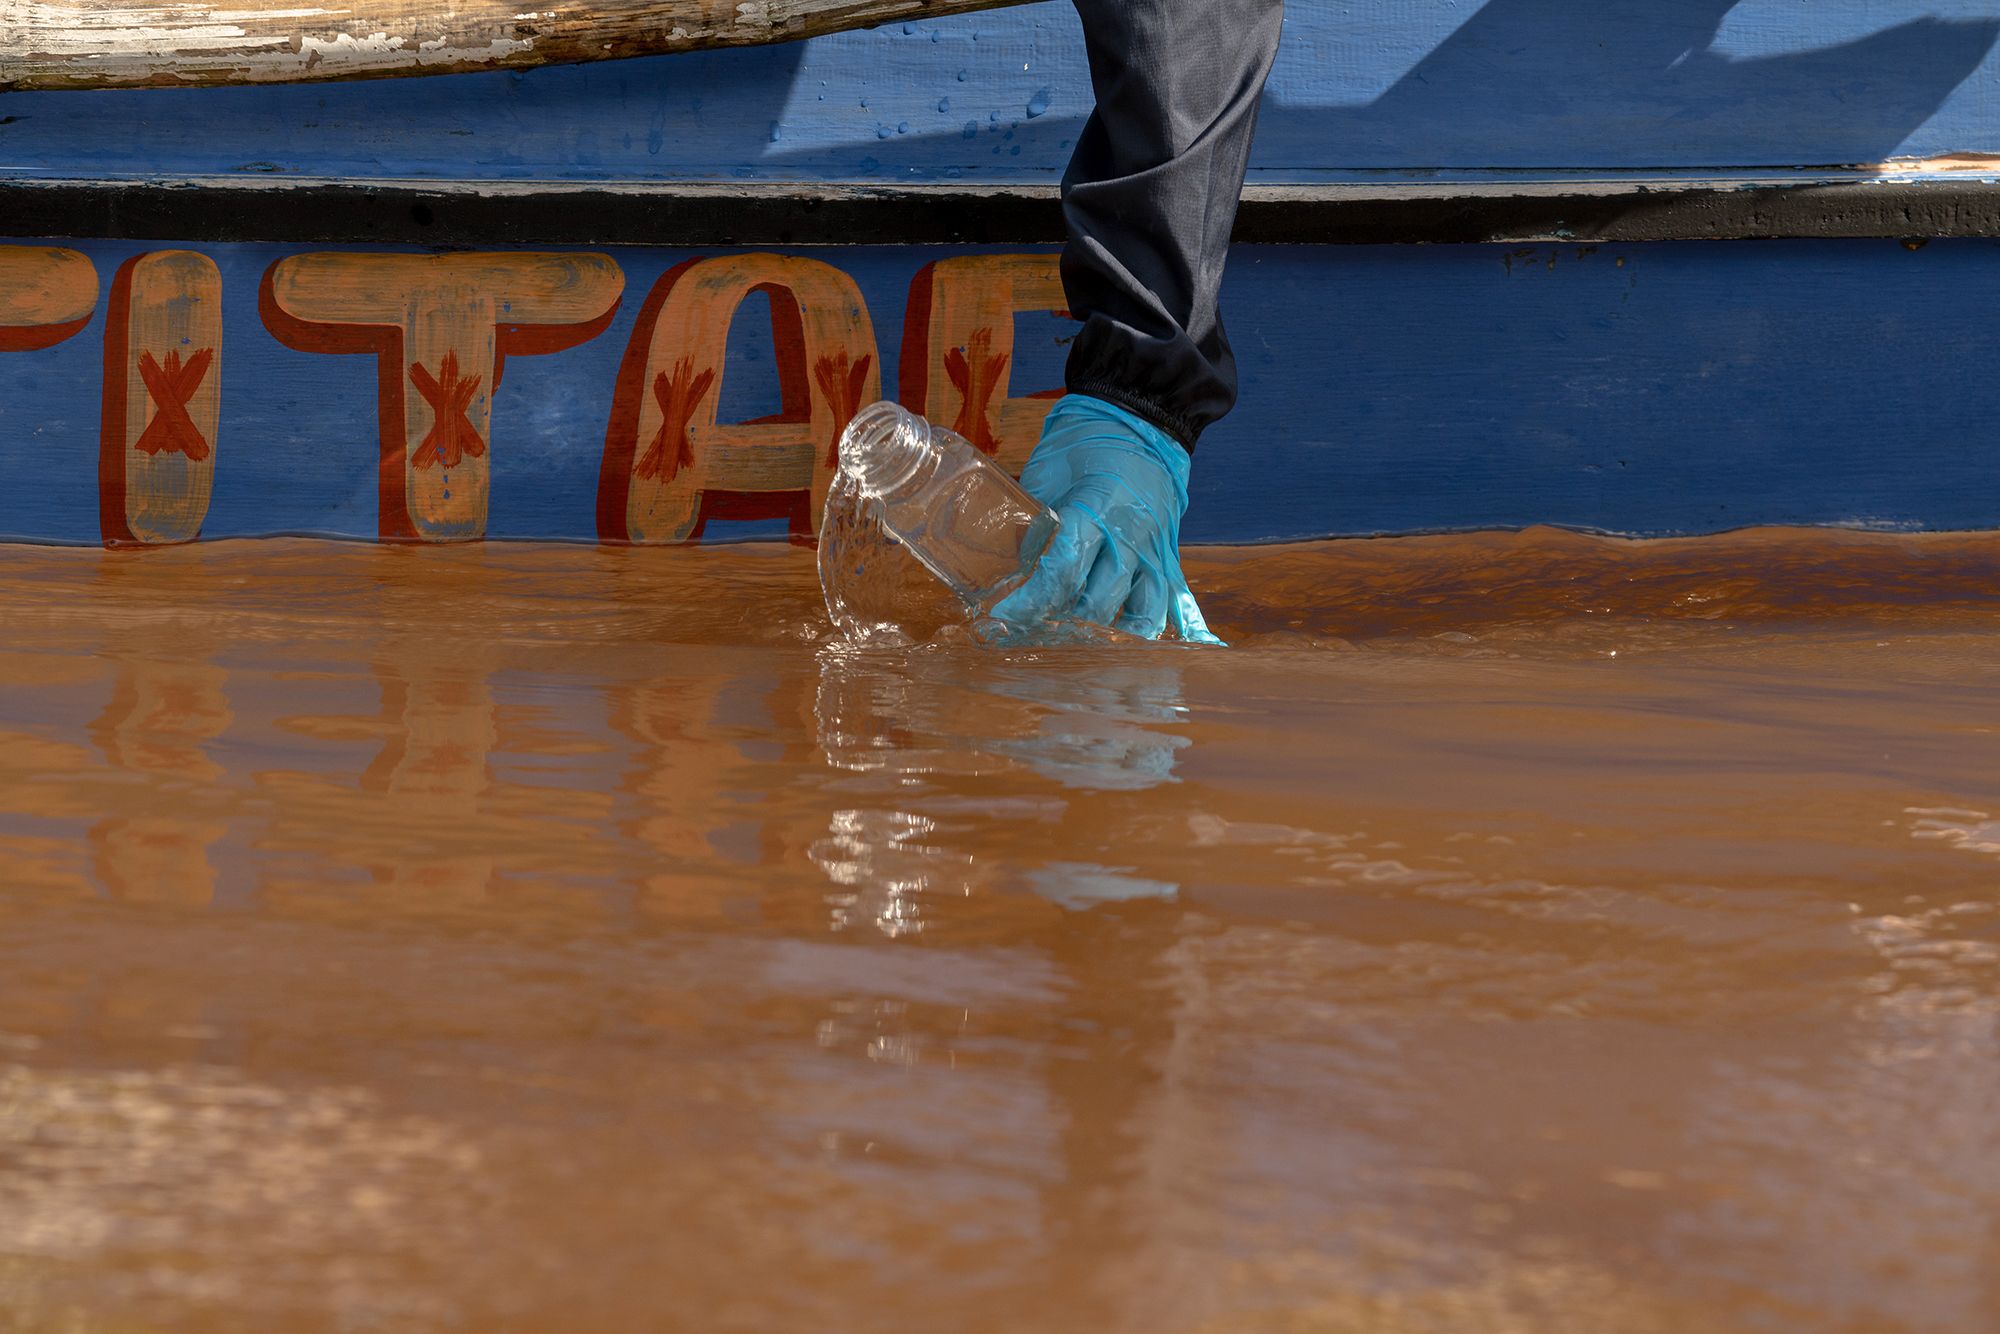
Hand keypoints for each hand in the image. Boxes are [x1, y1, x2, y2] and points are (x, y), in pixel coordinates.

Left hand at [991, 395, 1222, 643]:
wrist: (1143, 413)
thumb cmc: (1086, 439)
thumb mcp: (1047, 474)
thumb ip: (1033, 524)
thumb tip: (1013, 569)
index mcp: (1097, 510)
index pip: (1063, 572)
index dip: (1029, 602)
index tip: (1000, 619)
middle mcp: (1132, 537)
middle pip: (1096, 604)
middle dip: (1057, 627)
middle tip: (1024, 635)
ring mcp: (1157, 549)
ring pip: (1140, 615)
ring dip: (1107, 638)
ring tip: (1075, 649)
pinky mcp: (1169, 554)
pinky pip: (1174, 603)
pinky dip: (1170, 630)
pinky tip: (1163, 656)